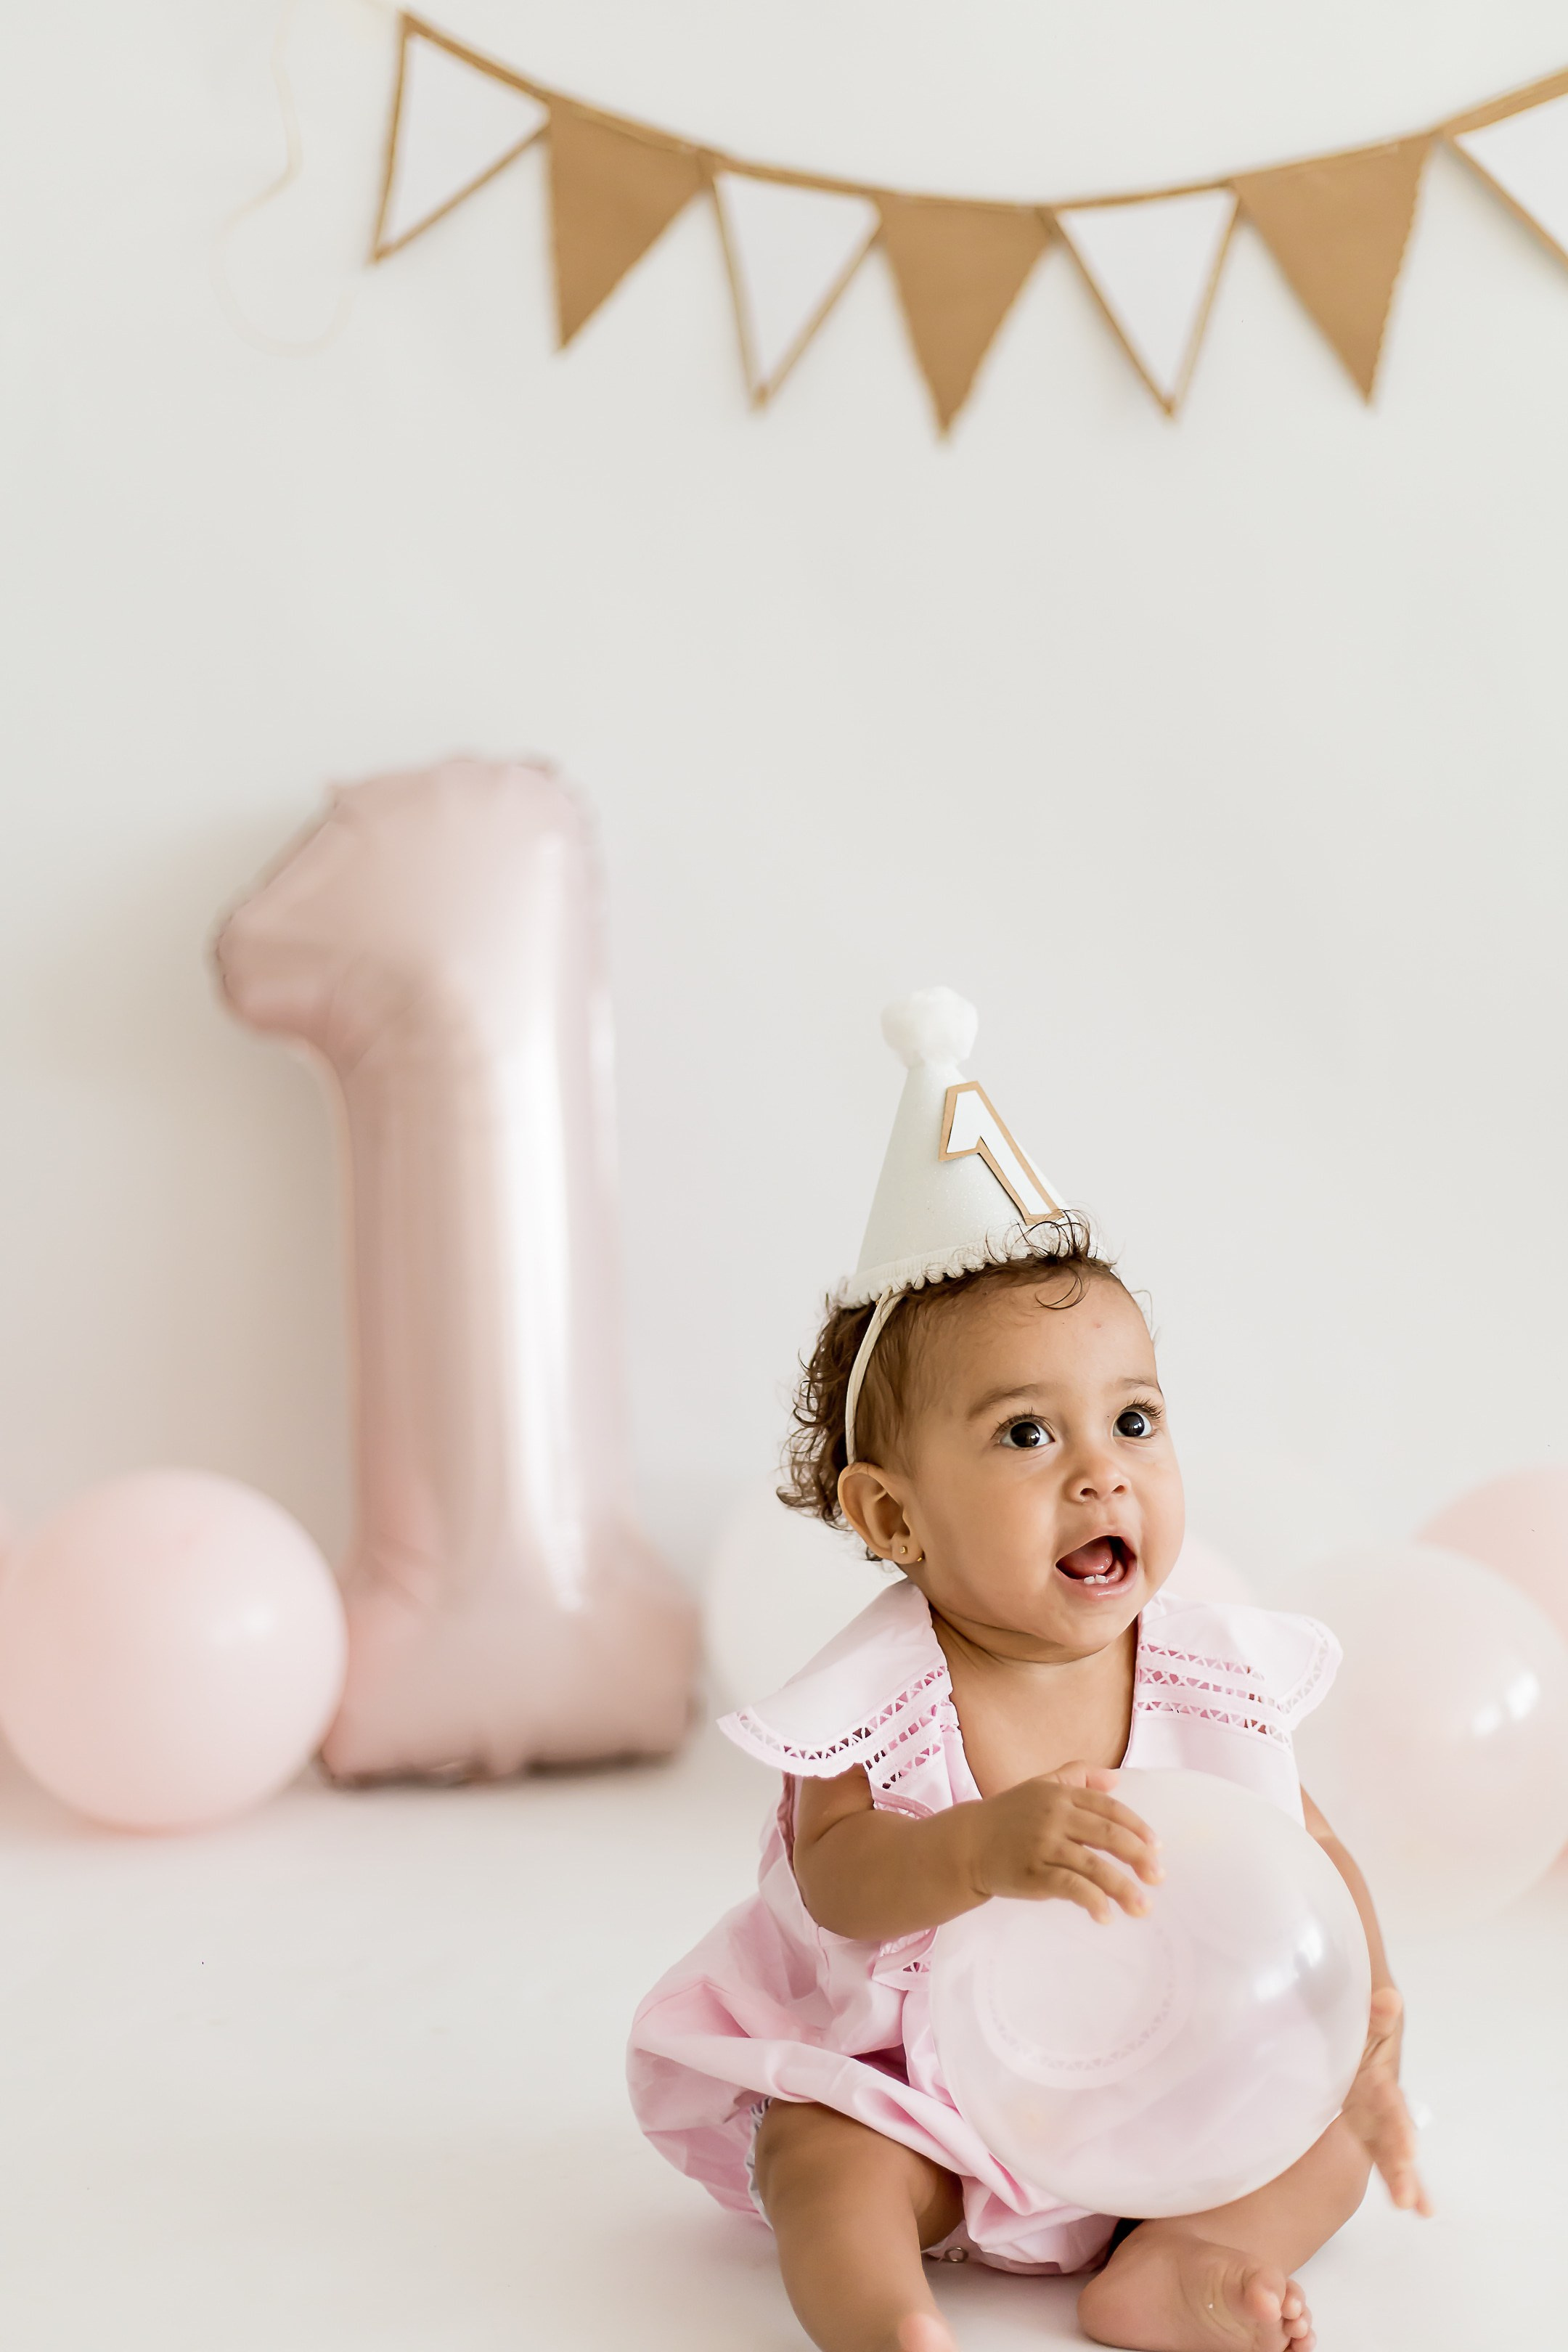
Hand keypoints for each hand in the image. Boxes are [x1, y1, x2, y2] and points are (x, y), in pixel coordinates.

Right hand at [967, 1763, 1162, 1922]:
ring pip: (1094, 1866)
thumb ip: (1077, 1776)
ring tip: (1143, 1907)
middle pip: (1108, 1836)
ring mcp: (1043, 1845)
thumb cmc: (1009, 1816)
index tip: (1156, 1847)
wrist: (968, 1843)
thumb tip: (1116, 1778)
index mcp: (1060, 1795)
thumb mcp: (1041, 1786)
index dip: (1136, 1827)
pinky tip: (1106, 1915)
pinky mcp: (1033, 1874)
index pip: (1109, 1808)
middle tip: (1158, 1878)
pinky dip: (1092, 1901)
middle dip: (1139, 1857)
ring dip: (1124, 1888)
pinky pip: (1071, 1887)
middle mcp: (1054, 1816)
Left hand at [1340, 1987, 1431, 2215]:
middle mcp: (1379, 2098)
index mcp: (1379, 2076)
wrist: (1345, 2011)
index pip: (1390, 2105)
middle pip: (1393, 2135)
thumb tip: (1389, 1999)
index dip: (1398, 2129)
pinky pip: (1370, 2145)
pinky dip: (1386, 2171)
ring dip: (1400, 2175)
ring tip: (1417, 2207)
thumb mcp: (1365, 2013)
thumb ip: (1375, 2011)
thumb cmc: (1357, 2014)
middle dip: (1400, 2165)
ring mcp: (1368, 2110)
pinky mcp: (1355, 2116)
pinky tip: (1406, 2202)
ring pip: (1386, 2146)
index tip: (1409, 2156)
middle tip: (1410, 2200)